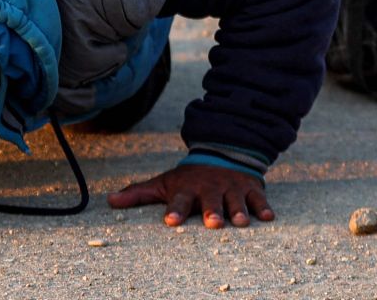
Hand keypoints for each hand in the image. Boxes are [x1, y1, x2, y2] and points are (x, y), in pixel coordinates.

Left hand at [108, 163, 273, 228]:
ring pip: (236, 201)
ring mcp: (231, 188)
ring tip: (239, 222)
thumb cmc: (188, 178)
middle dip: (211, 211)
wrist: (221, 152)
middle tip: (212, 223)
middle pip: (210, 201)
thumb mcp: (163, 182)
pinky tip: (268, 217)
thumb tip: (109, 201)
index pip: (178, 200)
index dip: (175, 210)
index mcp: (187, 189)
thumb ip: (138, 193)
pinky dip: (263, 206)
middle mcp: (209, 188)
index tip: (170, 221)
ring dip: (238, 210)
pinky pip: (259, 198)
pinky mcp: (250, 188)